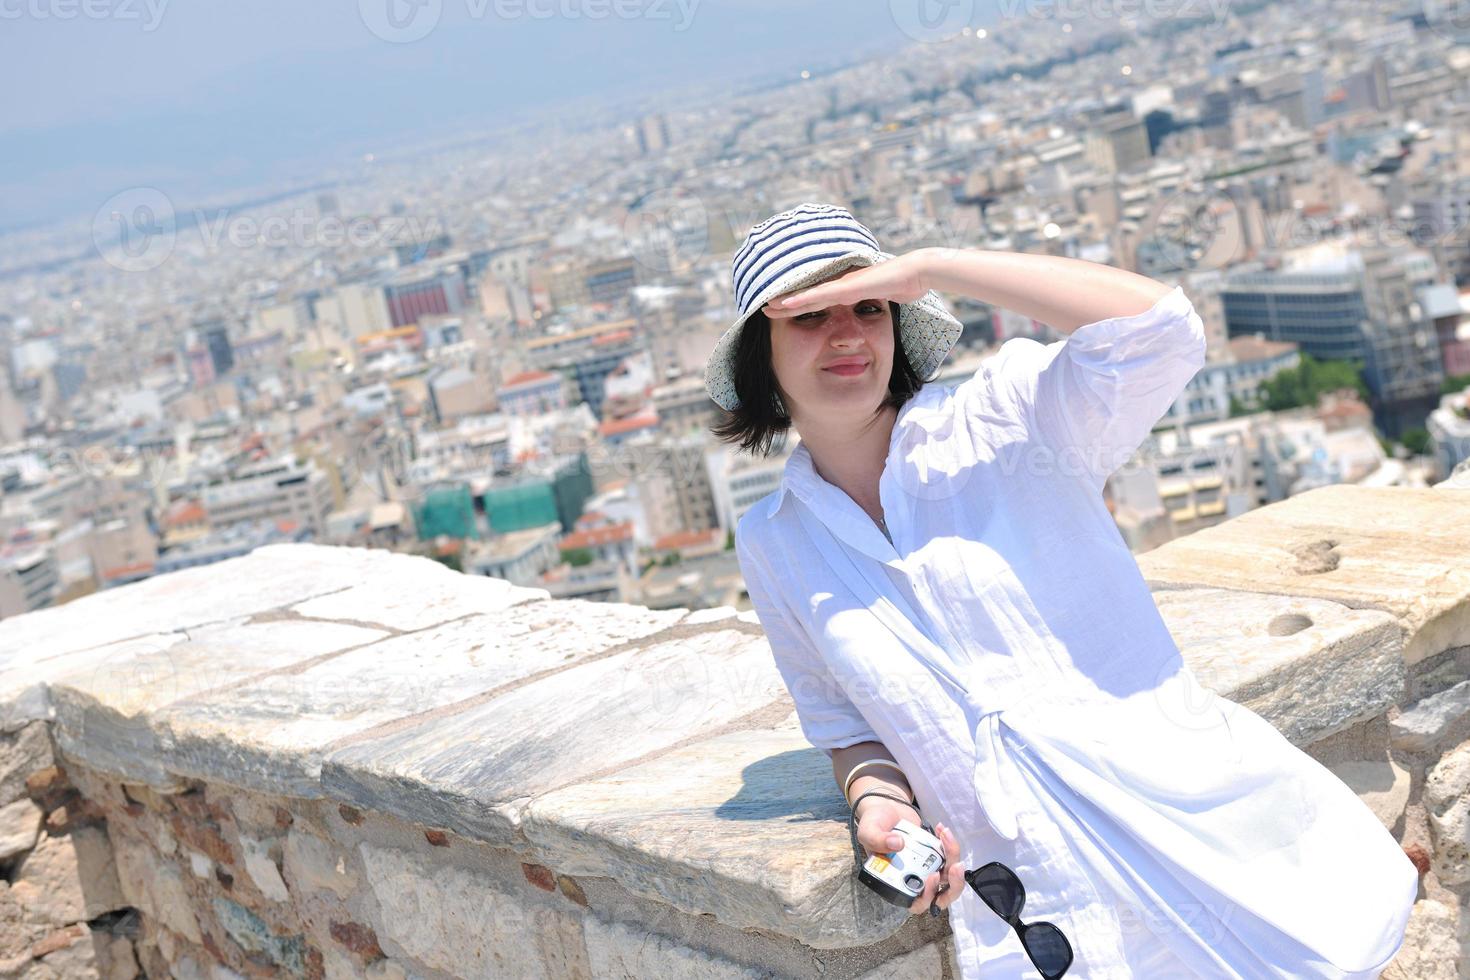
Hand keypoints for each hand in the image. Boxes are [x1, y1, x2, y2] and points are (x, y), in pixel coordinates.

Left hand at [762, 250, 931, 316]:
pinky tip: (785, 303)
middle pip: (807, 295)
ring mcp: (842, 284)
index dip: (799, 304)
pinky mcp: (846, 288)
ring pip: (807, 294)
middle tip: (764, 307)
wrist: (916, 273)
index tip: (782, 310)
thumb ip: (872, 301)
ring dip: (786, 301)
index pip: (818, 298)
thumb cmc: (903, 284)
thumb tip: (872, 308)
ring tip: (766, 306)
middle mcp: (840, 284)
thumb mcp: (881, 298)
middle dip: (785, 302)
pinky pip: (818, 295)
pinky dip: (801, 300)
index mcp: (847, 288)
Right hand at [853, 799, 965, 916]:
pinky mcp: (937, 853)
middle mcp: (915, 880)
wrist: (887, 808)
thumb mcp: (867, 832)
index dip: (927, 897)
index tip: (932, 876)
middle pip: (941, 896)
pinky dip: (950, 844)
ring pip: (949, 876)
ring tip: (946, 836)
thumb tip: (898, 844)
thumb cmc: (874, 825)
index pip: (917, 903)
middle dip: (954, 885)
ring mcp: (928, 867)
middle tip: (956, 866)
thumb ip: (877, 840)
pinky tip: (940, 829)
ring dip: (954, 858)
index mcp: (897, 883)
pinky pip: (949, 856)